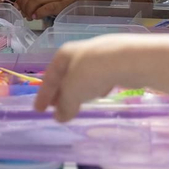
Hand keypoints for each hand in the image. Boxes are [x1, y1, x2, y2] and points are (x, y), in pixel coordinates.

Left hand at [17, 0, 98, 19]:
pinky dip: (39, 12)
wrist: (102, 4)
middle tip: (21, 13)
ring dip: (29, 8)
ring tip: (28, 16)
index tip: (18, 4)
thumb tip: (30, 3)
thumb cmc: (83, 0)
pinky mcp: (69, 2)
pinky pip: (48, 7)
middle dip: (24, 3)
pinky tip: (36, 16)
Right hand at [35, 35, 150, 120]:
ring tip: (79, 104)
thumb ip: (64, 105)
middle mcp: (80, 52)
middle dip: (61, 92)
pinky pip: (102, 76)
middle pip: (66, 75)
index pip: (49, 76)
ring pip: (85, 76)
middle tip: (58, 108)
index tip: (39, 110)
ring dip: (80, 90)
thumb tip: (60, 116)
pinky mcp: (118, 62)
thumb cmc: (92, 74)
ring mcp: (100, 55)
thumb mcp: (72, 93)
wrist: (129, 61)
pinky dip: (97, 87)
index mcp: (64, 54)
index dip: (43, 94)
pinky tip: (102, 94)